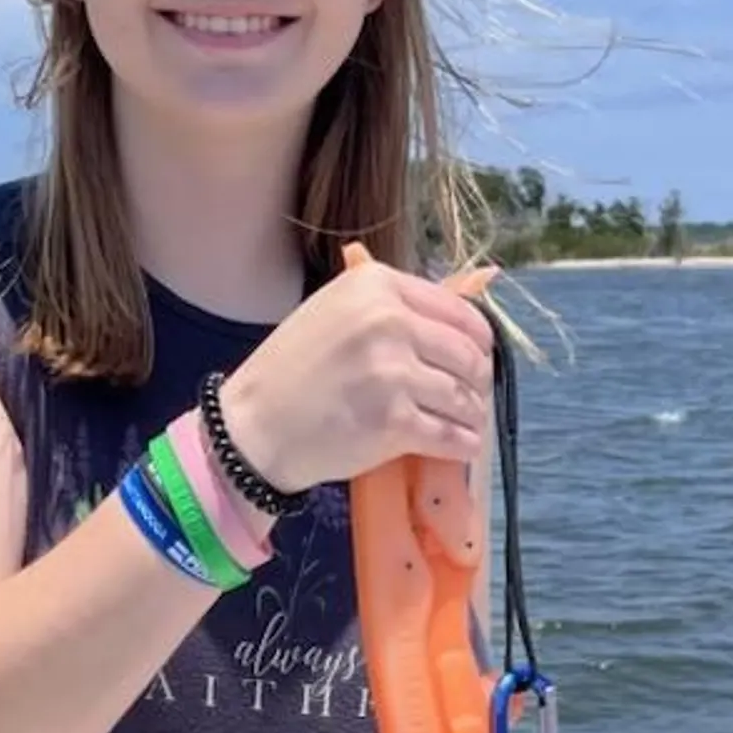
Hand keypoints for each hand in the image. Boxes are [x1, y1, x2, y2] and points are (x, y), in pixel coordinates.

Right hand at [217, 250, 494, 495]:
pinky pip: (451, 435)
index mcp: (376, 286)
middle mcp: (388, 321)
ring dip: (470, 416)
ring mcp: (392, 372)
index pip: (459, 313)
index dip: (477, 343)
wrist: (254, 427)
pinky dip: (462, 445)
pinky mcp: (393, 421)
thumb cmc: (292, 371)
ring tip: (464, 424)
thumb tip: (476, 289)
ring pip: (464, 398)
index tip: (473, 361)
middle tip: (468, 399)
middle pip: (468, 356)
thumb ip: (395, 305)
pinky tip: (459, 446)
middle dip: (476, 383)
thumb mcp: (337, 312)